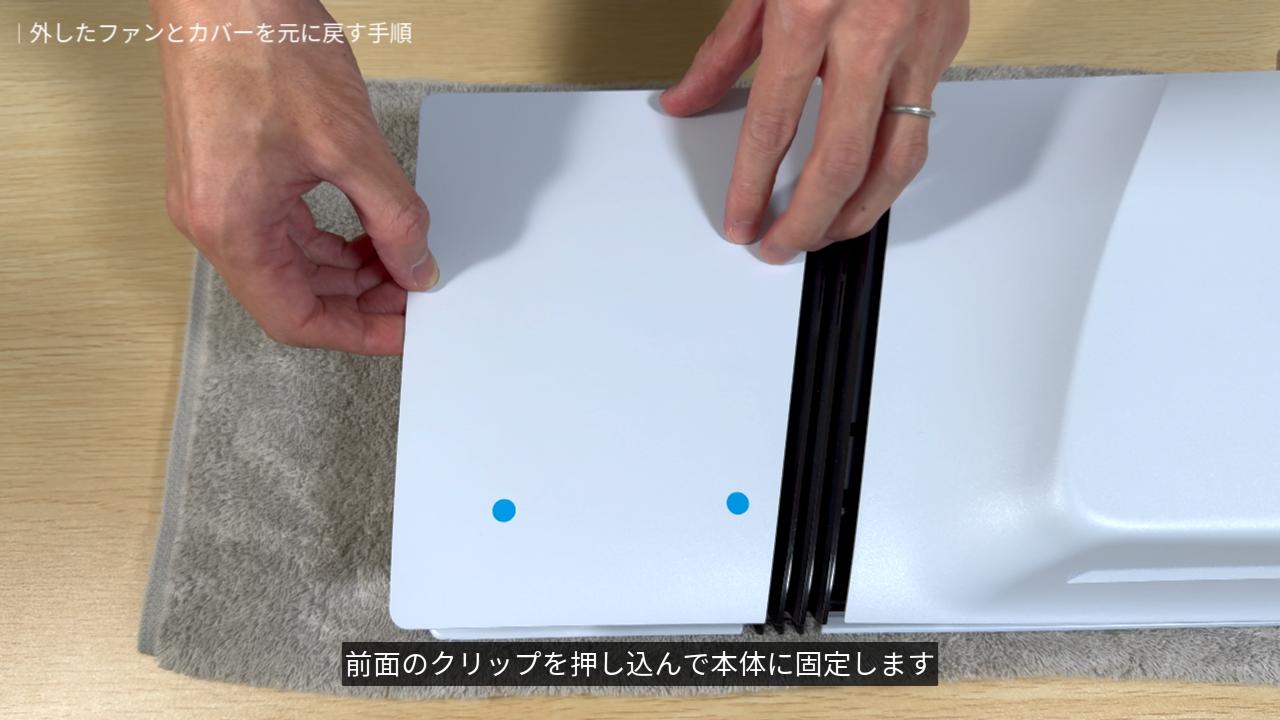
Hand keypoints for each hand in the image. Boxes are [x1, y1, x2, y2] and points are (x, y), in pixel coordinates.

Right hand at [153, 0, 436, 354]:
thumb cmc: (261, 46)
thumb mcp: (351, 145)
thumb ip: (394, 217)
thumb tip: (417, 266)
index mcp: (232, 227)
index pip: (296, 318)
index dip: (357, 334)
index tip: (402, 331)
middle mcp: (213, 220)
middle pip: (294, 295)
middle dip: (360, 300)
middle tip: (414, 290)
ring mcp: (216, 197)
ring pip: (291, 264)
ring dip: (348, 270)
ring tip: (400, 259)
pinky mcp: (227, 172)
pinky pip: (282, 229)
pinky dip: (329, 239)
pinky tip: (367, 231)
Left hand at [661, 0, 968, 262]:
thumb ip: (723, 49)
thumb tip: (686, 100)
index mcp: (809, 10)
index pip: (773, 126)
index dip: (753, 186)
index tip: (740, 220)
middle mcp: (870, 31)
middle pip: (840, 160)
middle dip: (806, 219)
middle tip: (780, 245)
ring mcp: (919, 40)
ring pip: (898, 160)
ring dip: (859, 212)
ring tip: (826, 234)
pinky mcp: (948, 43)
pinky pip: (922, 126)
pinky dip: (892, 170)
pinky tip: (868, 187)